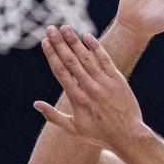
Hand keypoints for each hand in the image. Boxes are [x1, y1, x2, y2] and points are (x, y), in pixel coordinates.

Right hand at [34, 25, 144, 149]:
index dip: (51, 55)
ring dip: (74, 41)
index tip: (45, 42)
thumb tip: (36, 104)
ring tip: (65, 27)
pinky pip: (105, 60)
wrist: (127, 136)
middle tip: (50, 28)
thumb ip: (53, 116)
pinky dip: (96, 48)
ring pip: (86, 57)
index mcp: (76, 99)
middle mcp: (89, 88)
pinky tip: (87, 36)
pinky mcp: (117, 80)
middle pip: (70, 61)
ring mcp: (104, 83)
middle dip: (59, 43)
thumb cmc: (99, 134)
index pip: (60, 71)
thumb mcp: (73, 129)